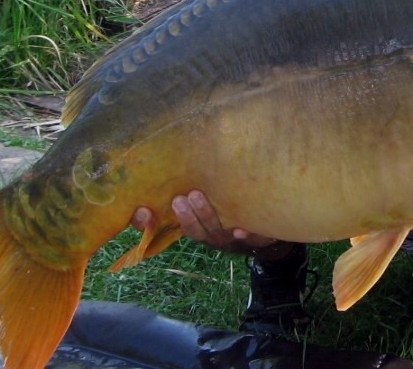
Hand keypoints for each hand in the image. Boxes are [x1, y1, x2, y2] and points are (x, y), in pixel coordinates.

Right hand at [131, 190, 277, 253]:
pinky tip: (241, 229)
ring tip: (198, 196)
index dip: (150, 225)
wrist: (268, 231)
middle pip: (196, 232)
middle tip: (179, 199)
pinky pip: (252, 238)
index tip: (143, 211)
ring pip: (217, 233)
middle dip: (186, 216)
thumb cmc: (230, 211)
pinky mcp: (257, 238)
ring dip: (207, 217)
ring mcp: (233, 239)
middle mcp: (212, 236)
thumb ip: (188, 189)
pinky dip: (247, 235)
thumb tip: (163, 172)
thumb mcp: (207, 202)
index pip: (168, 230)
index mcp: (198, 228)